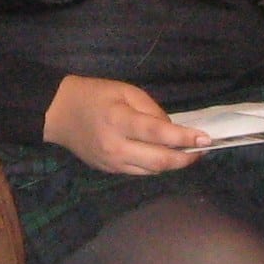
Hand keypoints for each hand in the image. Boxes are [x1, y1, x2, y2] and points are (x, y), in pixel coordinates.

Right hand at [44, 75, 209, 174]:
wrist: (58, 113)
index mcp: (119, 120)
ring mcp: (111, 162)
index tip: (205, 139)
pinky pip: (139, 172)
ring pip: (152, 171)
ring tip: (187, 154)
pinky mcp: (109, 170)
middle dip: (185, 158)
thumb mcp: (125, 91)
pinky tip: (163, 156)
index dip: (184, 138)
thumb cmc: (94, 95)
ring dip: (172, 164)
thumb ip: (152, 110)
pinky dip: (155, 166)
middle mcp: (115, 146)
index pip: (158, 133)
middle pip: (159, 160)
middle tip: (201, 150)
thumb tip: (172, 130)